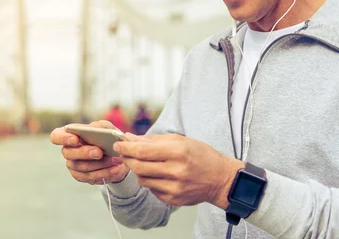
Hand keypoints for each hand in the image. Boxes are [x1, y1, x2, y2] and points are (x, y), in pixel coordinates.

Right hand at [50, 120, 129, 184]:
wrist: (116, 155)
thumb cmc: (107, 137)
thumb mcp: (107, 128)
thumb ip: (100, 126)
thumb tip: (93, 128)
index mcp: (69, 134)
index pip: (56, 136)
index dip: (63, 138)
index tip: (75, 139)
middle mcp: (68, 150)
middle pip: (68, 153)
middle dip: (84, 153)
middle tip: (99, 152)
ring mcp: (73, 164)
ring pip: (81, 166)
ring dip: (99, 164)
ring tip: (115, 160)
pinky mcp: (81, 176)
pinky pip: (90, 177)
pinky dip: (105, 173)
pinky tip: (116, 169)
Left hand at [113, 134, 243, 207]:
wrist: (220, 178)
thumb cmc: (201, 155)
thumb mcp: (180, 140)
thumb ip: (154, 140)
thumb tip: (130, 138)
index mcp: (178, 152)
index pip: (142, 151)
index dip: (126, 148)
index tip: (118, 144)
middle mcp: (176, 171)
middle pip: (139, 166)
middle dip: (127, 158)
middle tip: (124, 153)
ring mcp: (174, 187)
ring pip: (142, 179)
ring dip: (138, 170)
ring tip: (143, 162)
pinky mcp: (173, 199)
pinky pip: (151, 189)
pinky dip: (150, 180)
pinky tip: (157, 174)